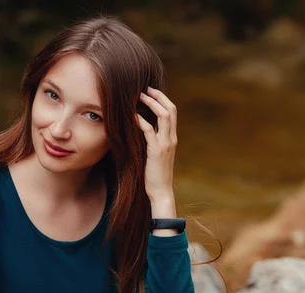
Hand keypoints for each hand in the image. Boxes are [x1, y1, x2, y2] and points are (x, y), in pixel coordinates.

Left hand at [137, 87, 177, 201]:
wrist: (161, 191)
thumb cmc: (155, 174)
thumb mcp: (157, 154)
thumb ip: (154, 141)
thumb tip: (143, 129)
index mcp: (172, 138)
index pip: (172, 112)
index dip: (162, 99)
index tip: (150, 92)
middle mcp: (171, 138)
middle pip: (171, 110)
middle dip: (159, 96)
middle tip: (145, 89)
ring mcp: (165, 144)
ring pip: (164, 116)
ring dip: (152, 104)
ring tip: (139, 96)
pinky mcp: (156, 151)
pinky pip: (149, 131)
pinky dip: (141, 121)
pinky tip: (132, 116)